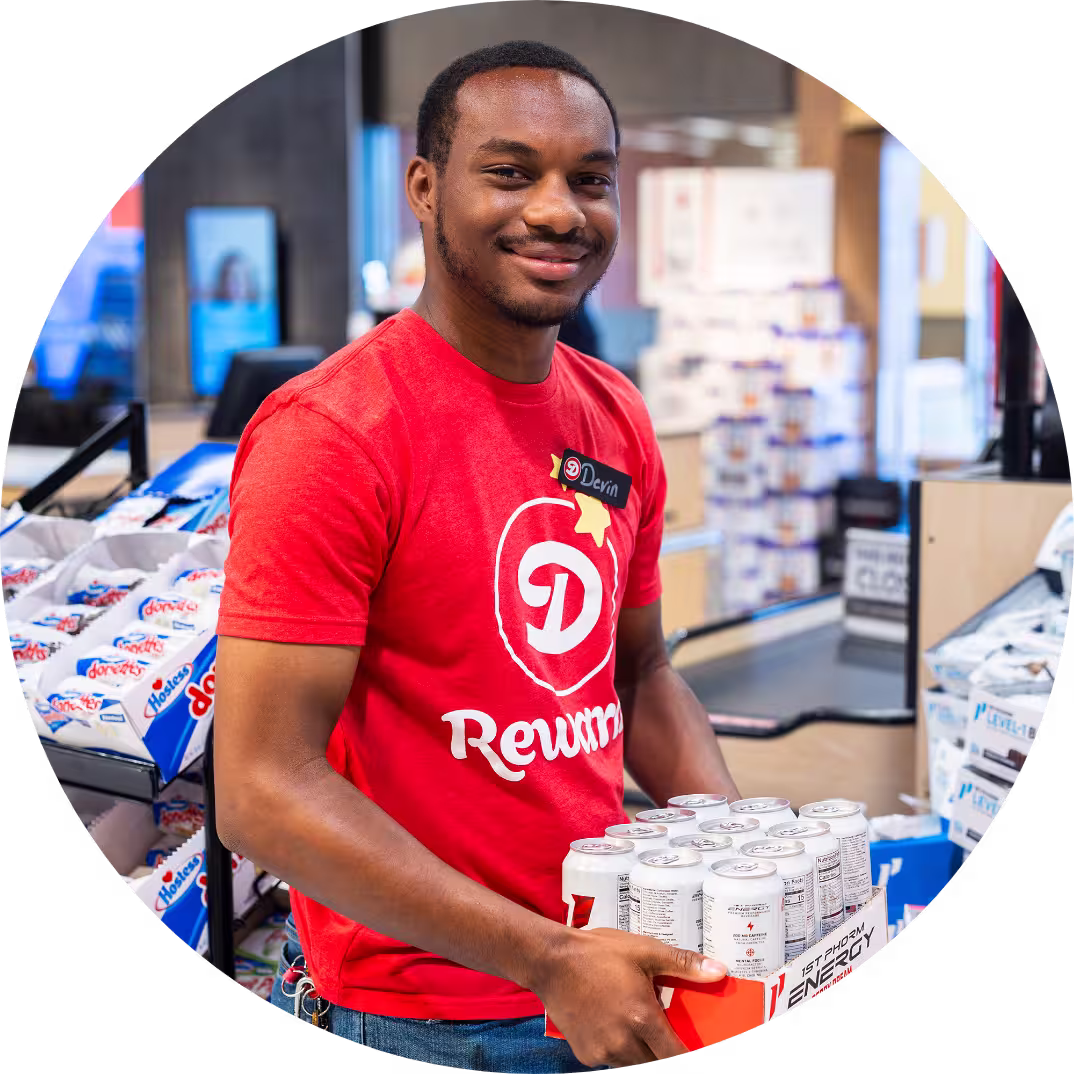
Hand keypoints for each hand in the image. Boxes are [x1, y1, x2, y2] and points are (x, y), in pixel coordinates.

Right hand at [530, 928, 726, 1067]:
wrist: (550, 960)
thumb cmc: (597, 953)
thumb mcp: (644, 950)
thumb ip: (683, 964)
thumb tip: (719, 971)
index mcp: (642, 1018)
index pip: (676, 1057)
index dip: (688, 1057)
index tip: (695, 1052)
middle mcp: (623, 1043)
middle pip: (656, 1064)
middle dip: (663, 1051)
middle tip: (660, 1029)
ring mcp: (602, 1052)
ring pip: (634, 1064)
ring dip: (641, 1051)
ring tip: (633, 1021)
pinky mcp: (585, 1055)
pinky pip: (611, 1061)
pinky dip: (617, 1049)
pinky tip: (610, 1023)